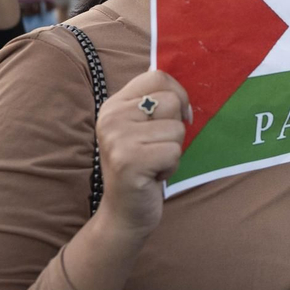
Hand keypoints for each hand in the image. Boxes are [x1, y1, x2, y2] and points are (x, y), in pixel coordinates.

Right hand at [96, 70, 191, 237]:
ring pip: (176, 128)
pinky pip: (174, 151)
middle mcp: (111, 117)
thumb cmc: (142, 167)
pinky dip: (171, 166)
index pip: (157, 76)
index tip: (177, 117)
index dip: (178, 95)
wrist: (125, 213)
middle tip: (155, 149)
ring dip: (173, 150)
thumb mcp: (142, 128)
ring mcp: (117, 139)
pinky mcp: (129, 161)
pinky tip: (153, 176)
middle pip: (171, 101)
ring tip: (153, 163)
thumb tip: (174, 76)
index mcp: (114, 104)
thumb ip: (154, 102)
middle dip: (175, 128)